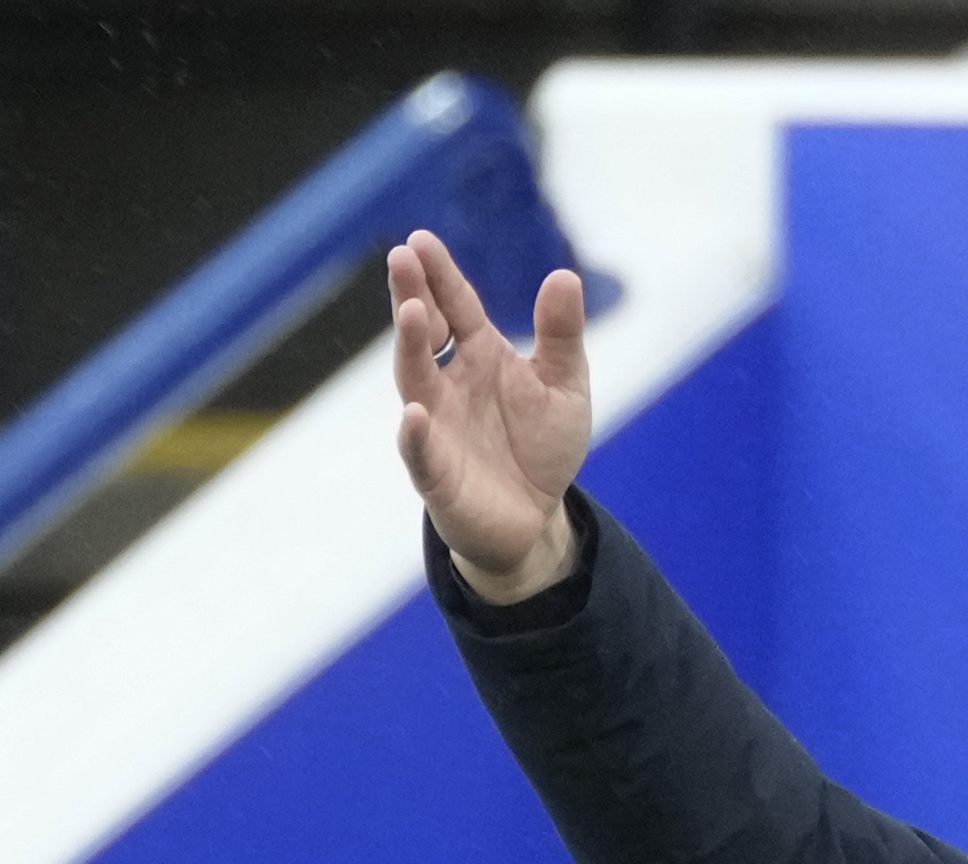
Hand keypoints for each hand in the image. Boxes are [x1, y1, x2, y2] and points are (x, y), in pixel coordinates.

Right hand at [387, 228, 589, 603]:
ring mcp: (437, 428)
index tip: (419, 240)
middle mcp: (449, 384)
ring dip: (411, 347)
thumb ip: (561, 336)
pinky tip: (415, 414)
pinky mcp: (437, 476)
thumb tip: (565, 275)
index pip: (456, 306)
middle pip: (425, 334)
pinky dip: (415, 436)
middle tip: (402, 258)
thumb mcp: (564, 386)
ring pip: (415, 383)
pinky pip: (421, 453)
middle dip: (413, 296)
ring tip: (413, 312)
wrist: (535, 519)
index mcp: (479, 356)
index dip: (439, 274)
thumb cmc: (541, 447)